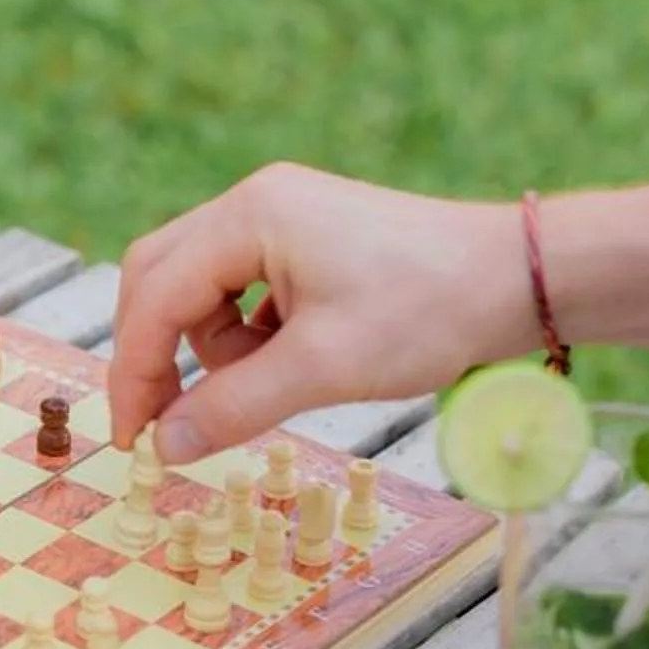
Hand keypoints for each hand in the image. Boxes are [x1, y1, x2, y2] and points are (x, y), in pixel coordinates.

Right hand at [107, 164, 539, 462]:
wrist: (514, 279)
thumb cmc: (428, 310)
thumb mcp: (322, 368)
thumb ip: (233, 406)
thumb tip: (165, 445)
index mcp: (250, 216)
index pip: (156, 296)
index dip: (135, 371)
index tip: (134, 438)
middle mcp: (256, 203)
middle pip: (161, 277)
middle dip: (155, 352)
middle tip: (161, 423)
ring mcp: (282, 216)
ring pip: (200, 287)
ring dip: (211, 348)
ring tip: (268, 384)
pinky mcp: (307, 239)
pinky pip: (243, 289)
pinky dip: (247, 335)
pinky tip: (292, 363)